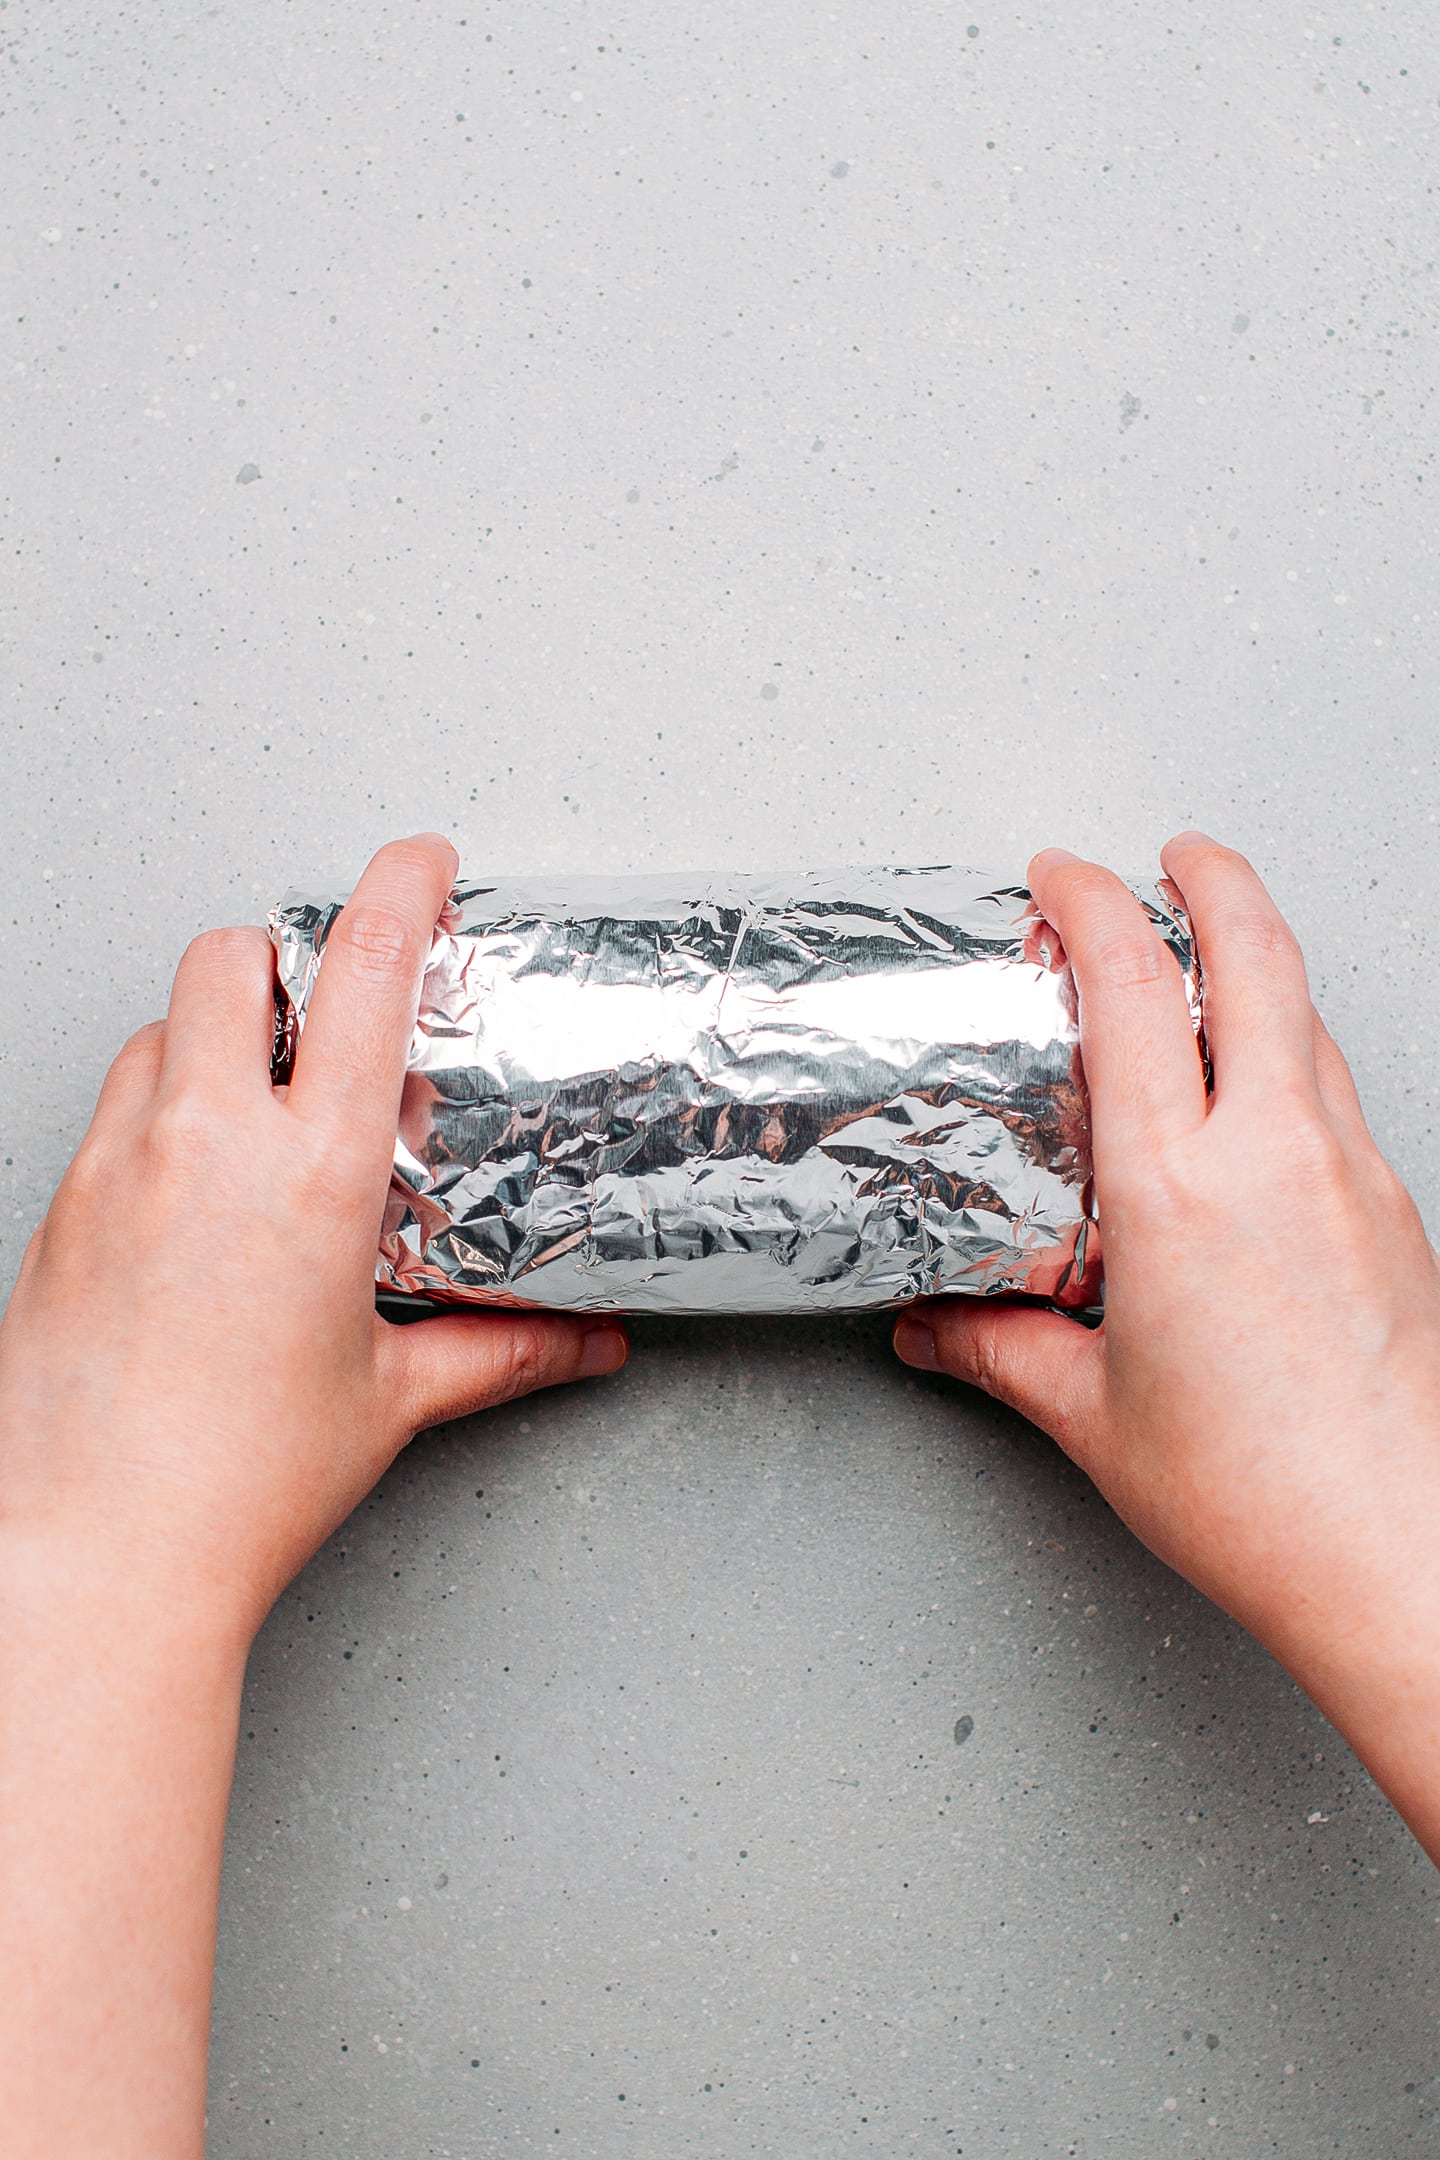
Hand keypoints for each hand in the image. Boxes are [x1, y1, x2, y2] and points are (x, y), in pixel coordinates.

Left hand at [0, 831, 628, 1648]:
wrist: (90, 1556)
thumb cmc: (229, 1487)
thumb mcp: (386, 1400)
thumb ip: (499, 1351)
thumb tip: (583, 1343)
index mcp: (311, 1171)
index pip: (366, 971)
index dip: (401, 887)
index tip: (421, 861)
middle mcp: (204, 1144)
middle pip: (231, 958)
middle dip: (285, 954)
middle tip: (330, 1005)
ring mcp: (117, 1168)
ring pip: (159, 1026)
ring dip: (215, 1033)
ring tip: (262, 1101)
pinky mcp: (61, 1208)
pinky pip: (111, 1108)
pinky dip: (159, 1106)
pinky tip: (195, 1186)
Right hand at [894, 832, 1439, 1860]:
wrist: (1409, 1563)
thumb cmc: (1265, 1501)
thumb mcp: (1095, 1418)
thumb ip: (1000, 1350)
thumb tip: (937, 1329)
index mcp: (1181, 1188)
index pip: (1134, 988)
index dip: (1092, 904)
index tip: (1062, 878)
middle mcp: (1278, 1156)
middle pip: (1257, 954)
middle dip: (1212, 876)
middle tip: (1171, 855)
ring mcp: (1353, 1177)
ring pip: (1311, 1017)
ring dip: (1260, 961)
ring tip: (1213, 964)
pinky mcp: (1396, 1214)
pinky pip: (1340, 1092)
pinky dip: (1295, 1051)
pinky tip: (1264, 1096)